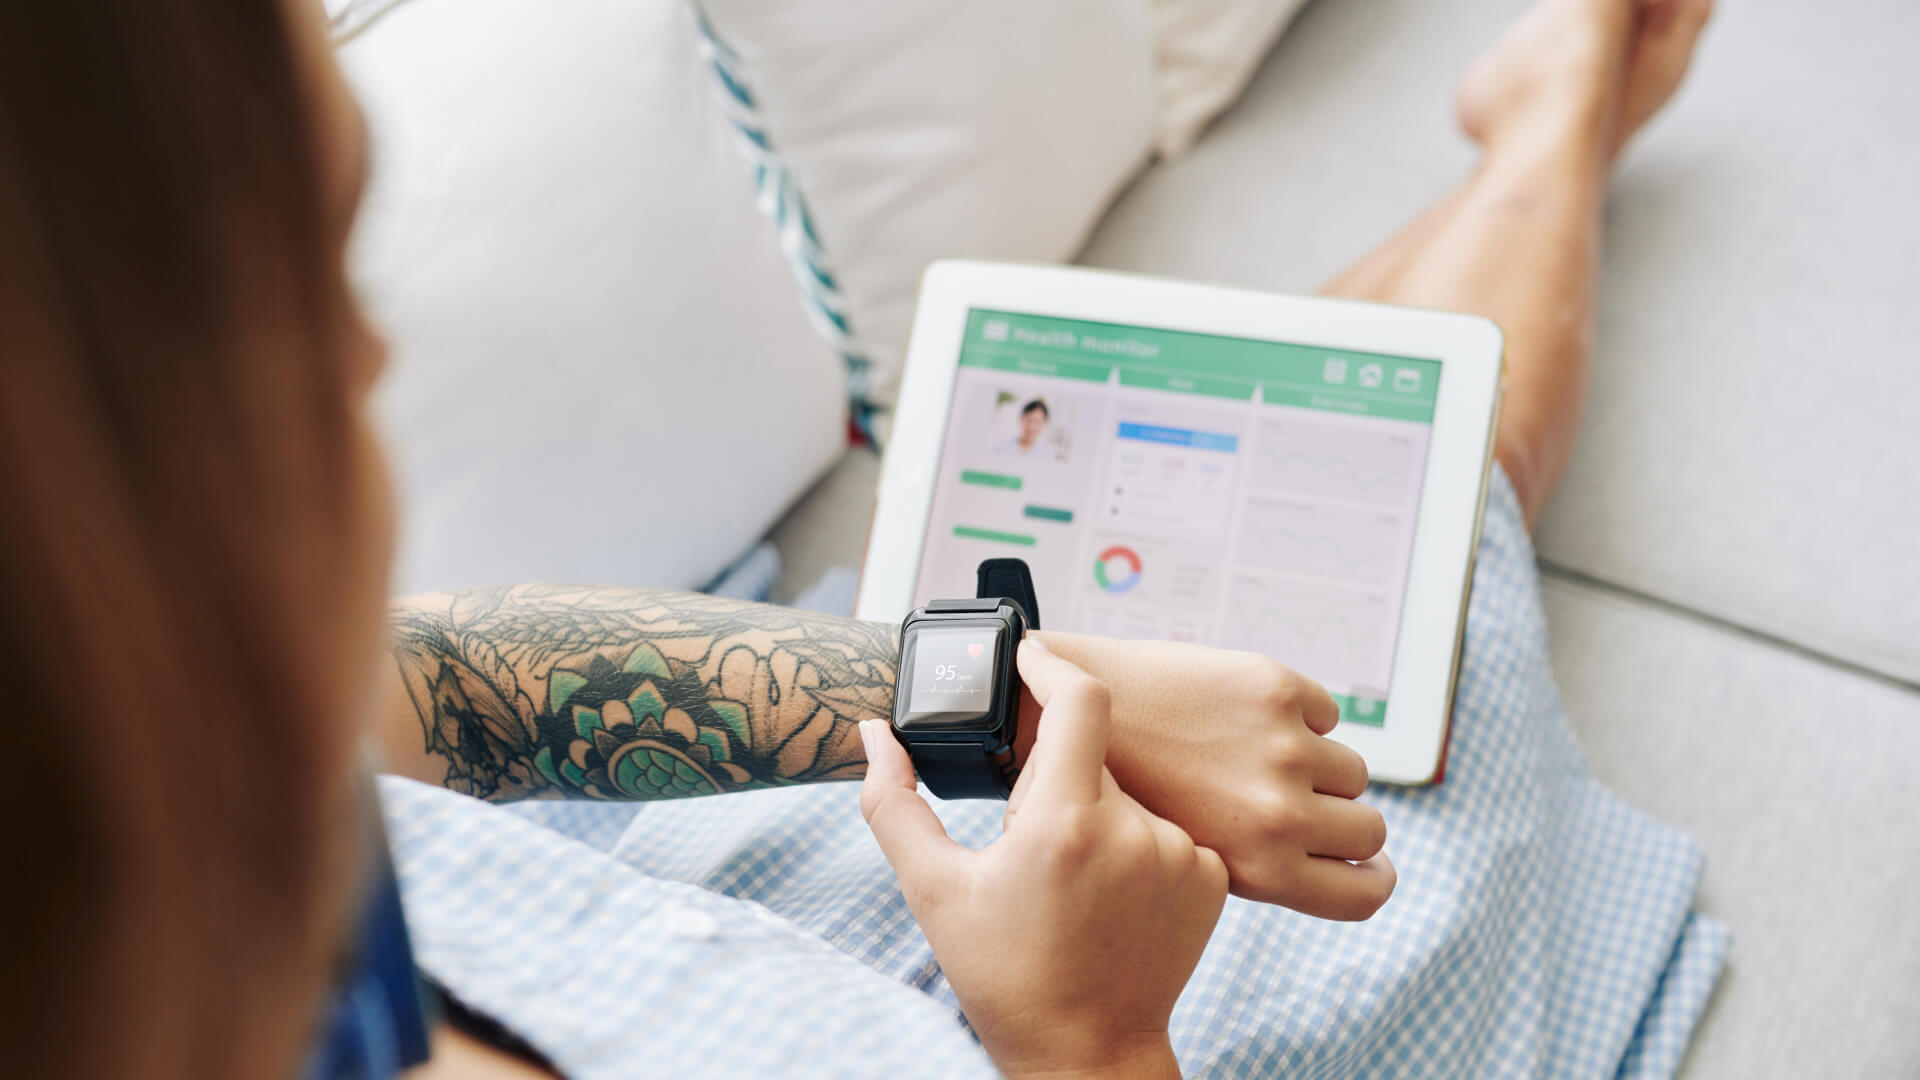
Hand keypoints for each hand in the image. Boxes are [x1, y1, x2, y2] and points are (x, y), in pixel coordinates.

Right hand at [859, 639, 1226, 1079]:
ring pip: (1131, 793)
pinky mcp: (1212, 878)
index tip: (1029, 657)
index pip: (1079, 700)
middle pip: (1093, 754)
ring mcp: (1182, 854)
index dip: (1051, 666)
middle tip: (1028, 837)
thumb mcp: (933, 890)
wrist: (1086, 1055)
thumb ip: (894, 803)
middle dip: (1057, 777)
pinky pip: (1169, 828)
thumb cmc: (1004, 977)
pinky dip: (1138, 844)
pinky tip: (1111, 895)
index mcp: (1063, 823)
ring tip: (1071, 881)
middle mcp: (1134, 831)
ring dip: (1098, 812)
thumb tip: (874, 733)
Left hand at [1024, 632, 1394, 919]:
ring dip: (1318, 764)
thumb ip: (1259, 863)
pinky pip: (1325, 711)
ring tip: (1257, 757)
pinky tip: (1241, 716)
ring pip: (1352, 768)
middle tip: (1305, 802)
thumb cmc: (1124, 790)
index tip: (1368, 863)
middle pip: (1369, 829)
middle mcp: (1280, 813)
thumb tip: (1331, 859)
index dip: (1372, 877)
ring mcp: (1283, 749)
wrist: (1076, 708)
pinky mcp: (1276, 690)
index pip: (1366, 892)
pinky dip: (1297, 714)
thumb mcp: (1189, 857)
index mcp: (1260, 867)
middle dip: (1344, 817)